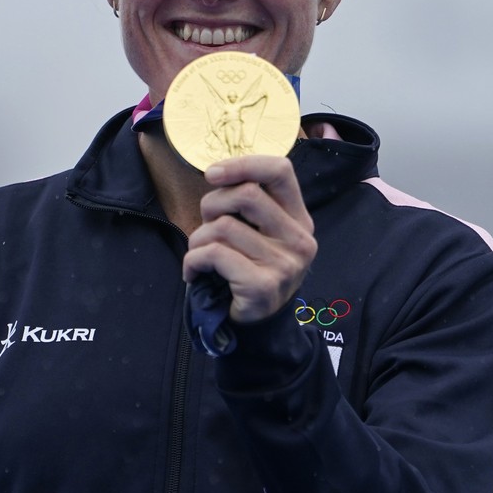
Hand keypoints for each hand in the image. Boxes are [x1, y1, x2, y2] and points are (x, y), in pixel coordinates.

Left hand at [182, 155, 316, 323]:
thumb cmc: (248, 270)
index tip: (213, 174)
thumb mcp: (258, 233)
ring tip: (200, 256)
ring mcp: (285, 264)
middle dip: (212, 205)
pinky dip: (192, 261)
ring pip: (223, 226)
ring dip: (198, 239)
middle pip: (247, 194)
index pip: (280, 171)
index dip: (242, 164)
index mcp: (299, 219)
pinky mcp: (263, 285)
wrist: (257, 327)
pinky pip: (213, 254)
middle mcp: (299, 239)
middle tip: (206, 226)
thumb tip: (217, 173)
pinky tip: (194, 273)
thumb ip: (248, 204)